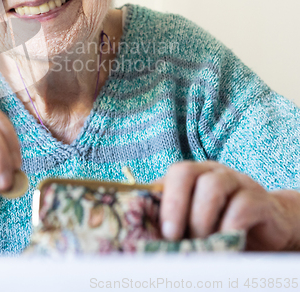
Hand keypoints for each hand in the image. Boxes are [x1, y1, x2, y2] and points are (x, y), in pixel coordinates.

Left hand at [159, 161, 299, 250]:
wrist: (271, 230)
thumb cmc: (223, 226)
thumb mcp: (194, 222)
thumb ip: (173, 220)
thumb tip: (144, 232)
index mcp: (193, 175)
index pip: (170, 174)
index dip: (161, 199)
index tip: (159, 229)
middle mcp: (212, 172)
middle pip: (185, 172)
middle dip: (174, 204)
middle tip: (172, 235)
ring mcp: (237, 182)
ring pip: (212, 187)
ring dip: (201, 219)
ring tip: (201, 243)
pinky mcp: (260, 201)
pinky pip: (242, 206)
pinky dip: (228, 227)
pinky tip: (225, 243)